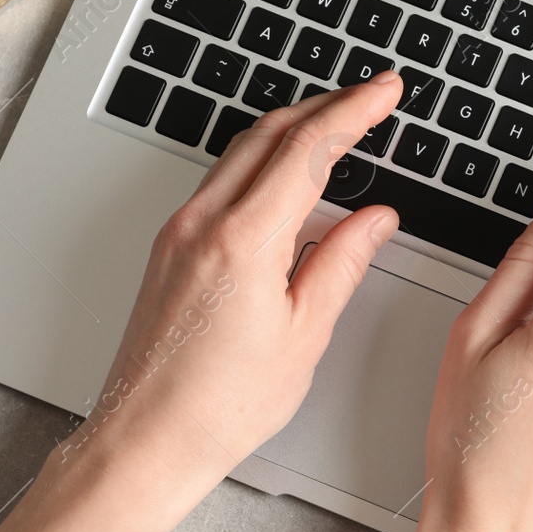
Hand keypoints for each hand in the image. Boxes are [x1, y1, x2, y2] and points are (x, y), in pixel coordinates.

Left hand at [60, 73, 403, 490]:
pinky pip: (223, 182)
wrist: (147, 439)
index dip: (354, 112)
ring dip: (292, 129)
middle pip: (270, 133)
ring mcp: (179, 233)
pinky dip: (263, 162)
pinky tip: (290, 176)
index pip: (307, 149)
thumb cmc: (219, 406)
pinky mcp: (169, 248)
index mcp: (243, 241)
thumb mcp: (304, 335)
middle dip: (325, 106)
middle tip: (371, 97)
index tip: (385, 92)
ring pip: (242, 152)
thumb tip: (374, 220)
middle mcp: (202, 224)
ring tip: (338, 127)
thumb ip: (342, 264)